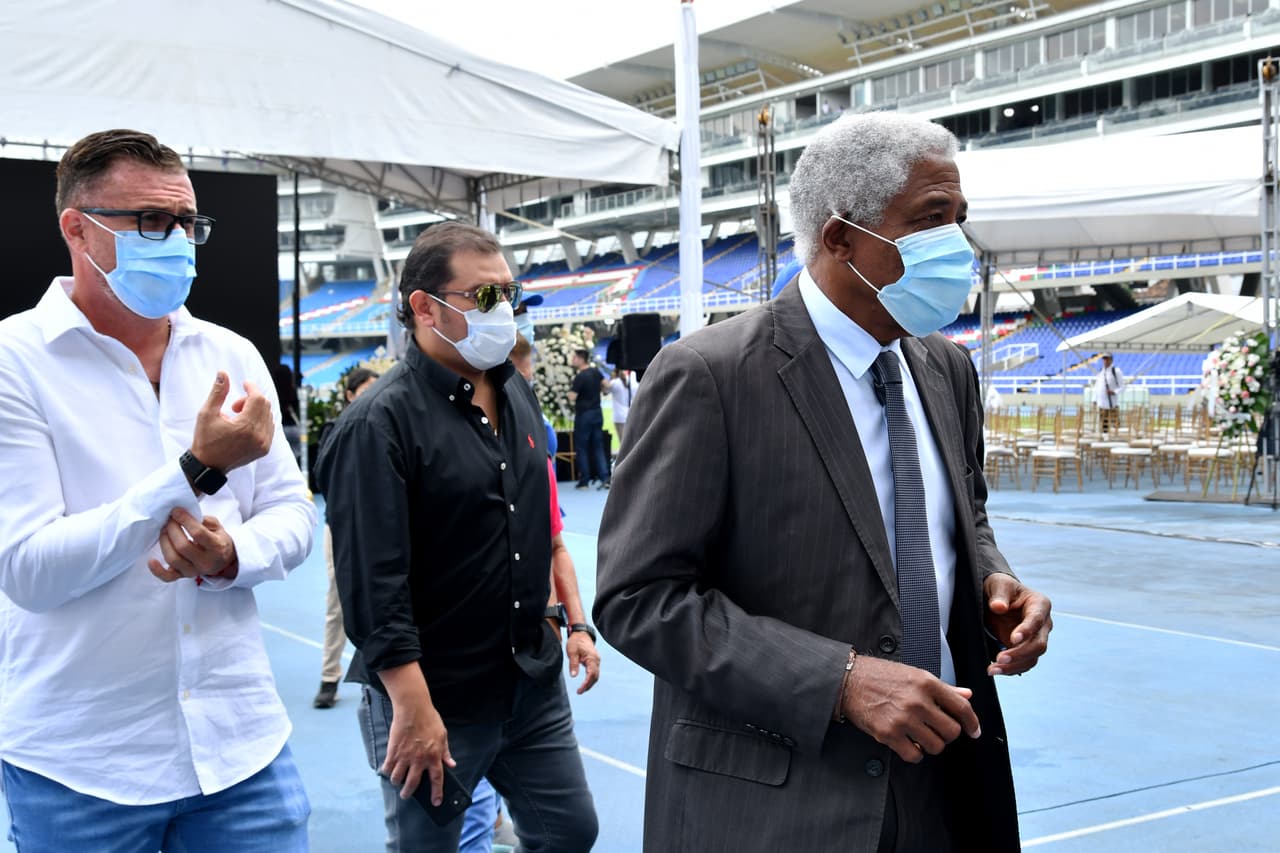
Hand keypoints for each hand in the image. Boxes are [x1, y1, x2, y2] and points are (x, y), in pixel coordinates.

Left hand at [148, 510, 237, 581]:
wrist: (223, 560)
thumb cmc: (218, 540)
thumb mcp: (217, 527)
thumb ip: (203, 520)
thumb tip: (183, 514)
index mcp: (217, 547)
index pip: (198, 533)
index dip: (184, 520)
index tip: (176, 511)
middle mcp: (206, 562)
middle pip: (182, 546)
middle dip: (172, 529)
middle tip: (169, 520)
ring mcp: (194, 571)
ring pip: (173, 559)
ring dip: (164, 542)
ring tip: (164, 531)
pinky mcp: (183, 576)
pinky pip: (168, 577)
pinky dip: (157, 570)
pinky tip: (151, 560)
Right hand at [189, 372, 273, 472]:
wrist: (208, 466)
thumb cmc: (205, 439)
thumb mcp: (207, 413)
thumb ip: (218, 392)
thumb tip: (223, 372)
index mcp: (246, 427)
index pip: (258, 399)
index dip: (252, 387)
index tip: (244, 383)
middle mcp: (259, 436)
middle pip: (265, 405)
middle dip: (252, 399)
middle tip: (234, 406)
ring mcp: (264, 444)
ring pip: (268, 416)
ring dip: (256, 410)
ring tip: (237, 416)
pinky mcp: (265, 449)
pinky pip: (269, 427)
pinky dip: (260, 420)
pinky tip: (244, 424)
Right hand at [383, 696, 454, 804]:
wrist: (413, 708)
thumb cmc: (429, 720)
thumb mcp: (443, 735)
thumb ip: (446, 752)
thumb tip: (451, 764)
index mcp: (434, 756)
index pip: (437, 779)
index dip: (437, 793)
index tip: (436, 802)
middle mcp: (419, 759)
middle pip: (412, 784)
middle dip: (408, 793)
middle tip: (406, 795)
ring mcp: (405, 756)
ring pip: (398, 778)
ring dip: (397, 782)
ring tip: (397, 781)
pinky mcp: (393, 751)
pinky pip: (388, 768)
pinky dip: (387, 771)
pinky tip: (389, 770)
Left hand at [566, 631, 600, 693]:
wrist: (581, 633)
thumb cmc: (576, 641)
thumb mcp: (572, 652)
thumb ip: (573, 664)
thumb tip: (573, 676)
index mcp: (592, 658)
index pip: (591, 675)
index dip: (586, 684)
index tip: (580, 690)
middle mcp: (596, 660)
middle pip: (595, 677)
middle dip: (588, 686)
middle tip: (580, 692)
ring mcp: (596, 660)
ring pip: (596, 675)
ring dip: (590, 683)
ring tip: (582, 689)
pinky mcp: (594, 660)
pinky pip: (594, 671)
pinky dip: (591, 678)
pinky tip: (585, 682)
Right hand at [840, 656, 980, 763]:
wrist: (848, 681)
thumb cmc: (880, 676)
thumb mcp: (914, 675)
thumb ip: (943, 688)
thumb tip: (966, 695)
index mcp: (926, 683)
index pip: (961, 708)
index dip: (972, 723)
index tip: (973, 731)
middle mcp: (917, 701)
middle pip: (951, 732)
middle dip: (947, 735)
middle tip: (937, 730)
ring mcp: (903, 719)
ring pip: (935, 746)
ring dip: (931, 744)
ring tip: (920, 735)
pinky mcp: (888, 734)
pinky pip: (914, 755)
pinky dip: (915, 753)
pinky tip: (909, 743)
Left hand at [984, 572, 1051, 675]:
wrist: (999, 598)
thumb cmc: (1001, 588)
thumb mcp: (998, 585)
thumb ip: (999, 595)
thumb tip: (999, 607)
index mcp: (1039, 604)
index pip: (1037, 620)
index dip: (1027, 630)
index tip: (1013, 639)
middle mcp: (1043, 624)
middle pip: (1038, 644)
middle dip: (1019, 654)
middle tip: (999, 659)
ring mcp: (1036, 638)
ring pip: (1032, 658)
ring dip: (1013, 666)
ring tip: (992, 669)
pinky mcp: (1026, 649)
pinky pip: (1024, 663)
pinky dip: (1011, 669)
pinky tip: (996, 670)